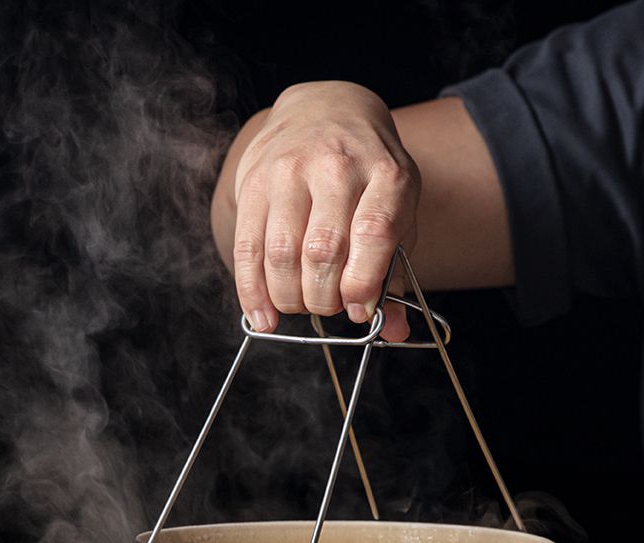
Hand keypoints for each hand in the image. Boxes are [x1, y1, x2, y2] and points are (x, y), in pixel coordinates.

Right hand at [228, 82, 419, 341]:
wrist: (322, 109)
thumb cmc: (368, 173)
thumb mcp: (397, 208)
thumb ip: (394, 271)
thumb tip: (393, 333)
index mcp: (385, 173)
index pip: (373, 232)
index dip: (363, 282)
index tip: (359, 312)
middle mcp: (336, 166)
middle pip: (322, 250)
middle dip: (323, 297)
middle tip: (328, 307)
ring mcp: (289, 171)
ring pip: (281, 253)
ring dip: (290, 297)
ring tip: (300, 304)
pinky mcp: (253, 182)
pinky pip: (246, 249)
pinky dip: (252, 293)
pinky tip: (264, 318)